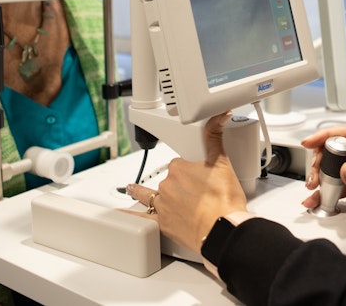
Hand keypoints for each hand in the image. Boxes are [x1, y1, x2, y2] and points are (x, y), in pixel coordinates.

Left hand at [127, 112, 249, 255]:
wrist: (223, 230)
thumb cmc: (224, 201)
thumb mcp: (223, 163)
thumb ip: (216, 137)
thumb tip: (219, 116)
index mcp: (179, 168)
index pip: (179, 163)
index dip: (190, 168)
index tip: (199, 174)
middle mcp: (168, 185)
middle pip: (170, 179)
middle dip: (180, 183)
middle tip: (198, 192)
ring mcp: (164, 204)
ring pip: (152, 194)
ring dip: (145, 192)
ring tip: (134, 188)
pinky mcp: (163, 223)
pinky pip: (142, 217)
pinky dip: (130, 215)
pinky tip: (121, 214)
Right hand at [300, 127, 345, 239]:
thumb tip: (345, 170)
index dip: (327, 136)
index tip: (311, 142)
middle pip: (336, 152)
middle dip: (321, 162)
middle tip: (314, 176)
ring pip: (334, 170)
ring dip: (321, 178)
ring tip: (314, 190)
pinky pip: (338, 186)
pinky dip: (327, 192)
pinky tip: (319, 199)